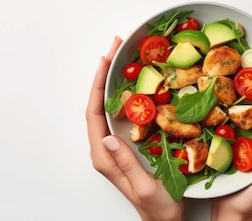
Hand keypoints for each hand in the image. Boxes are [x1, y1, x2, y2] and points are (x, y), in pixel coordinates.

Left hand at [86, 36, 184, 220]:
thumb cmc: (158, 209)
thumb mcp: (145, 187)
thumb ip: (126, 163)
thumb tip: (106, 135)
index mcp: (104, 156)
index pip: (93, 114)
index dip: (97, 85)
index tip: (105, 61)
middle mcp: (106, 149)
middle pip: (98, 105)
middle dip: (104, 75)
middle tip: (116, 48)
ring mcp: (115, 147)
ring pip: (109, 107)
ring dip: (115, 81)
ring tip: (124, 57)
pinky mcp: (127, 146)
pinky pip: (123, 114)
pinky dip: (128, 94)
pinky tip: (139, 83)